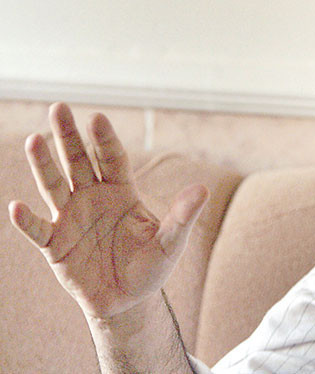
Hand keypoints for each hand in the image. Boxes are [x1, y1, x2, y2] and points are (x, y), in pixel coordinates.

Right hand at [8, 103, 207, 318]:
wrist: (128, 300)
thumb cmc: (150, 266)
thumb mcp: (171, 243)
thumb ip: (182, 217)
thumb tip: (203, 190)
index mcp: (121, 191)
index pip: (113, 159)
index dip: (104, 139)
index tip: (97, 117)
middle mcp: (92, 198)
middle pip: (78, 161)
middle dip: (68, 136)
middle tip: (59, 107)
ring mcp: (70, 218)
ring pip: (54, 186)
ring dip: (43, 165)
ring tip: (34, 140)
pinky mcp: (54, 245)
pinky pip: (38, 229)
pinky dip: (26, 220)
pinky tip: (17, 207)